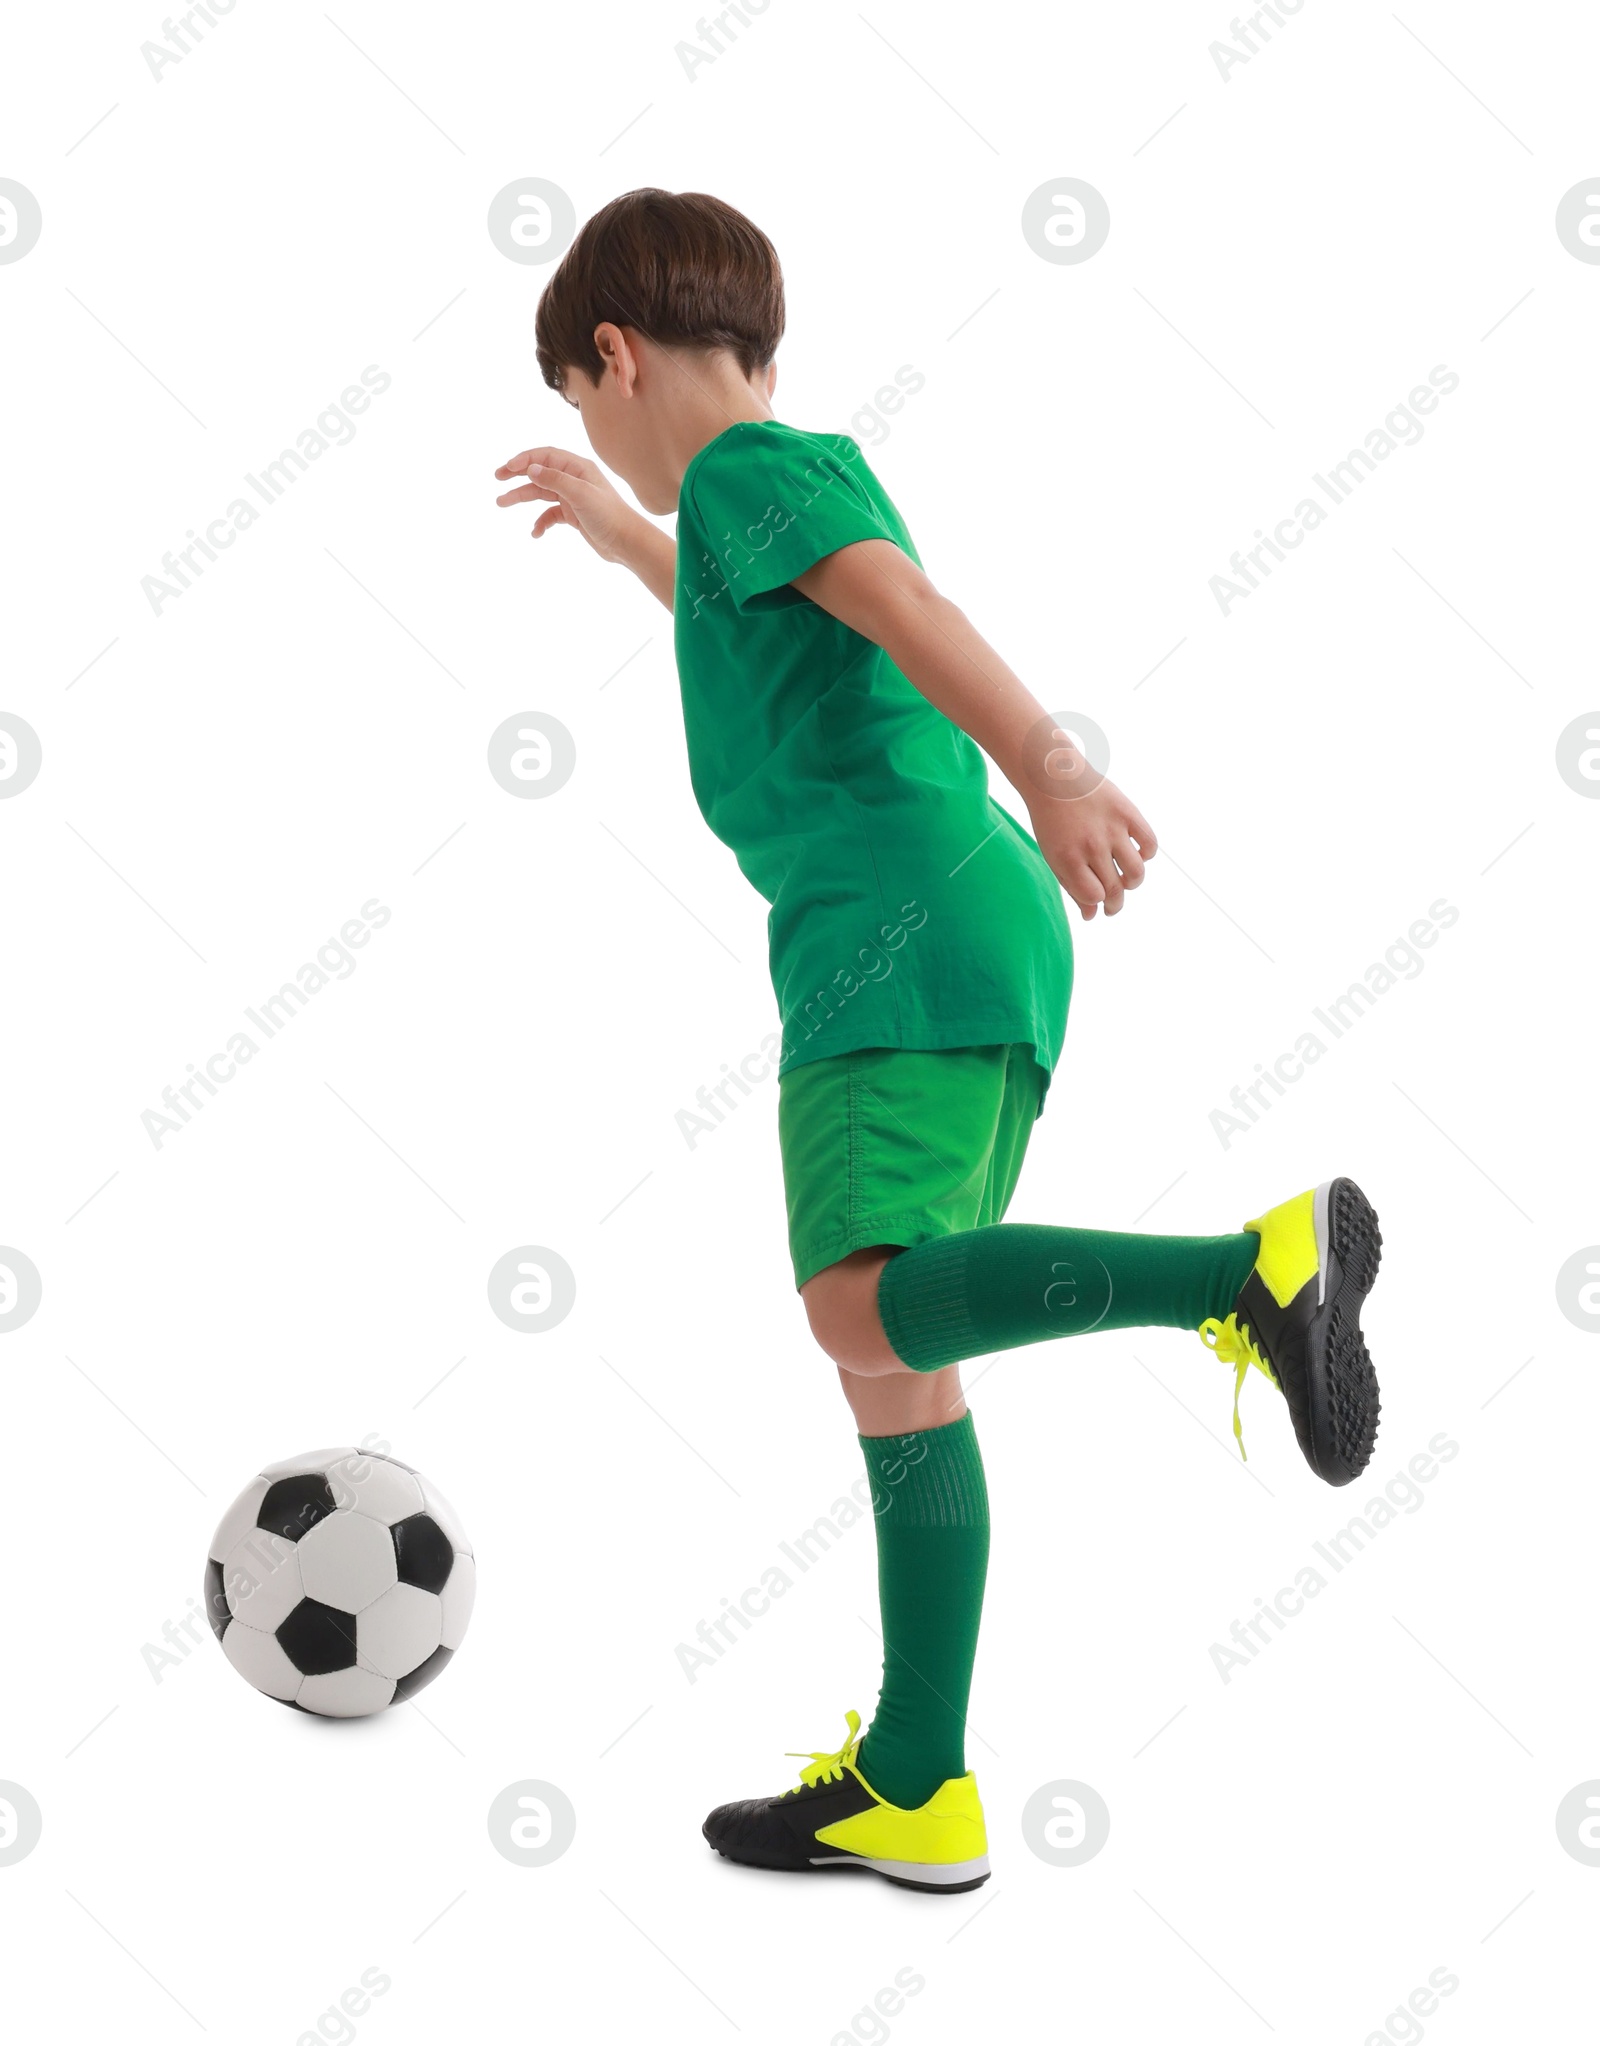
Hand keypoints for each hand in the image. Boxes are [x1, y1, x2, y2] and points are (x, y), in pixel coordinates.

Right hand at [493, 446, 643, 564]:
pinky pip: (550, 515)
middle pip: (540, 472)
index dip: (524, 459)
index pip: (545, 456)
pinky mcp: (573, 515)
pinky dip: (541, 521)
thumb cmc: (609, 515)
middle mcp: (574, 479)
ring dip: (522, 497)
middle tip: (498, 478)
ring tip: (501, 503)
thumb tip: (530, 469)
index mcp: (578, 468)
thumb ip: (555, 480)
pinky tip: (535, 532)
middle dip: (517, 474)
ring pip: (541, 493)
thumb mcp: (581, 494)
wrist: (627, 543)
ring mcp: (573, 498)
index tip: (507, 469)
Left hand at [1025, 759, 1156, 920]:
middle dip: (1116, 903)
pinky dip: (1147, 854)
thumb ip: (1072, 887)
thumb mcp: (1054, 855)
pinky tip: (1136, 853)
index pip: (1095, 896)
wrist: (1055, 778)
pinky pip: (1149, 844)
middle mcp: (1092, 846)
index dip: (1098, 902)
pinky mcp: (1128, 813)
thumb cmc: (1052, 822)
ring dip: (1134, 882)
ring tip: (1126, 879)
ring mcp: (1112, 829)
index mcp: (1069, 858)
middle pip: (1115, 889)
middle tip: (1114, 903)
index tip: (1098, 901)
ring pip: (1136, 872)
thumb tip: (1092, 916)